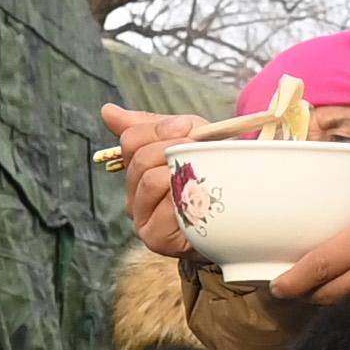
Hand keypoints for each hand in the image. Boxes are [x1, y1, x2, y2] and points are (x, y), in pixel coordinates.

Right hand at [99, 105, 213, 254]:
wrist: (242, 210)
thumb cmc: (213, 172)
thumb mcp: (189, 139)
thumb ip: (152, 126)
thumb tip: (107, 111)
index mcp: (138, 168)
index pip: (131, 140)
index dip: (161, 130)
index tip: (188, 129)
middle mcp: (134, 194)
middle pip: (140, 160)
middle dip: (174, 149)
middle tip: (200, 151)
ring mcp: (141, 217)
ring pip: (150, 181)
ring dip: (181, 172)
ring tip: (203, 175)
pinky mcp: (154, 237)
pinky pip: (163, 208)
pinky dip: (185, 198)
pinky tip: (200, 199)